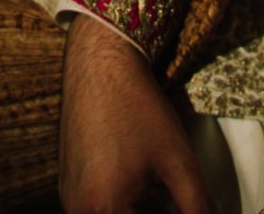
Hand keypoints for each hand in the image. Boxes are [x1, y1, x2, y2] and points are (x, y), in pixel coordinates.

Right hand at [59, 17, 210, 213]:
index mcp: (103, 209)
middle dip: (153, 211)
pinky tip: (135, 176)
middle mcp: (77, 209)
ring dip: (135, 209)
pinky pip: (95, 209)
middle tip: (166, 190)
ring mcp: (68, 198)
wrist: (99, 65)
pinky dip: (119, 204)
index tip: (180, 201)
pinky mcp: (66, 185)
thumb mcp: (179, 162)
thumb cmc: (138, 108)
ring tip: (153, 184)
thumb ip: (198, 207)